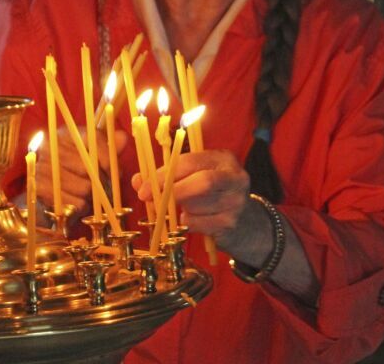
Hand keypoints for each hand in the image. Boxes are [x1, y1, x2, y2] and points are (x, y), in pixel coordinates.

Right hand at [36, 123, 130, 215]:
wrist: (46, 193)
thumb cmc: (74, 171)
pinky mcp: (40, 189)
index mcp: (65, 133)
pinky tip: (78, 202)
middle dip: (102, 180)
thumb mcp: (91, 155)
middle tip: (104, 186)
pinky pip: (74, 202)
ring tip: (88, 194)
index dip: (108, 158)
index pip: (94, 141)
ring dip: (92, 195)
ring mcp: (43, 168)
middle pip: (89, 166)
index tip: (115, 171)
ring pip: (85, 187)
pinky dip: (82, 206)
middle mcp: (50, 147)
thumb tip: (122, 137)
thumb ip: (108, 147)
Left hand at [132, 149, 264, 251]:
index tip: (144, 186)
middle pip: (200, 182)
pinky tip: (193, 220)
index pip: (190, 161)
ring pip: (195, 205)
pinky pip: (197, 224)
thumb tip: (137, 180)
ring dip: (181, 209)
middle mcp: (235, 177)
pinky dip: (188, 223)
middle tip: (150, 200)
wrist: (246, 223)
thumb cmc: (213, 195)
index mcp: (224, 159)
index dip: (164, 174)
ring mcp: (236, 202)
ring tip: (183, 208)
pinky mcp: (230, 223)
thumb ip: (168, 176)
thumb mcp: (195, 178)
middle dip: (172, 191)